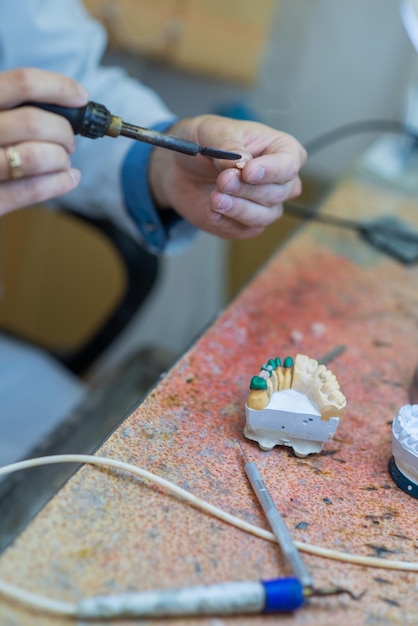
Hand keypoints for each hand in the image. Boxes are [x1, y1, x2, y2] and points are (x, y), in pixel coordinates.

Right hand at [0, 68, 88, 215]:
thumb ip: (13, 108)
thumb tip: (64, 106)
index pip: (22, 83)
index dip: (59, 87)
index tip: (81, 96)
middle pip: (34, 122)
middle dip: (64, 132)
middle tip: (68, 141)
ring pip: (35, 157)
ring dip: (61, 159)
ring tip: (63, 161)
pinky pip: (31, 189)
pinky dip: (59, 183)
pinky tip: (69, 178)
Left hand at [149, 114, 306, 238]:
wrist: (179, 167)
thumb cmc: (204, 142)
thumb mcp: (212, 130)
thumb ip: (228, 145)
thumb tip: (242, 163)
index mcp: (279, 148)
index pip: (289, 164)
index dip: (272, 170)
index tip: (247, 172)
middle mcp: (278, 179)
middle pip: (279, 192)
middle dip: (248, 189)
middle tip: (223, 181)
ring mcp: (264, 204)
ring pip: (265, 215)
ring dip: (239, 208)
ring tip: (215, 198)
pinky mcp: (246, 224)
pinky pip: (245, 230)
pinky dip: (227, 222)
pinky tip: (211, 211)